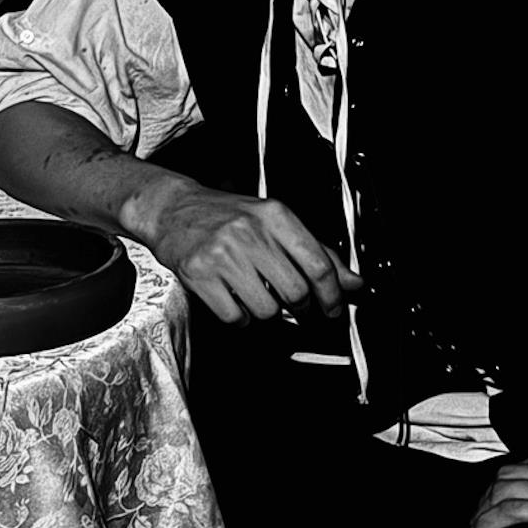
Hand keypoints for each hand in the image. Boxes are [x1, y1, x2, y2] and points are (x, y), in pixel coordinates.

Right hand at [134, 180, 360, 323]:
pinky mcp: (199, 275)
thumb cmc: (227, 217)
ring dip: (267, 312)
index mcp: (275, 215)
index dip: (333, 295)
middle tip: (295, 306)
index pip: (319, 265)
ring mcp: (222, 254)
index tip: (334, 308)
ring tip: (256, 295)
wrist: (172, 209)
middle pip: (296, 292)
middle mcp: (250, 232)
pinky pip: (236, 317)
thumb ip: (317, 253)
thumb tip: (354, 284)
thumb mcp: (275, 223)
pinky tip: (234, 300)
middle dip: (300, 308)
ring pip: (267, 309)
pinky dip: (240, 317)